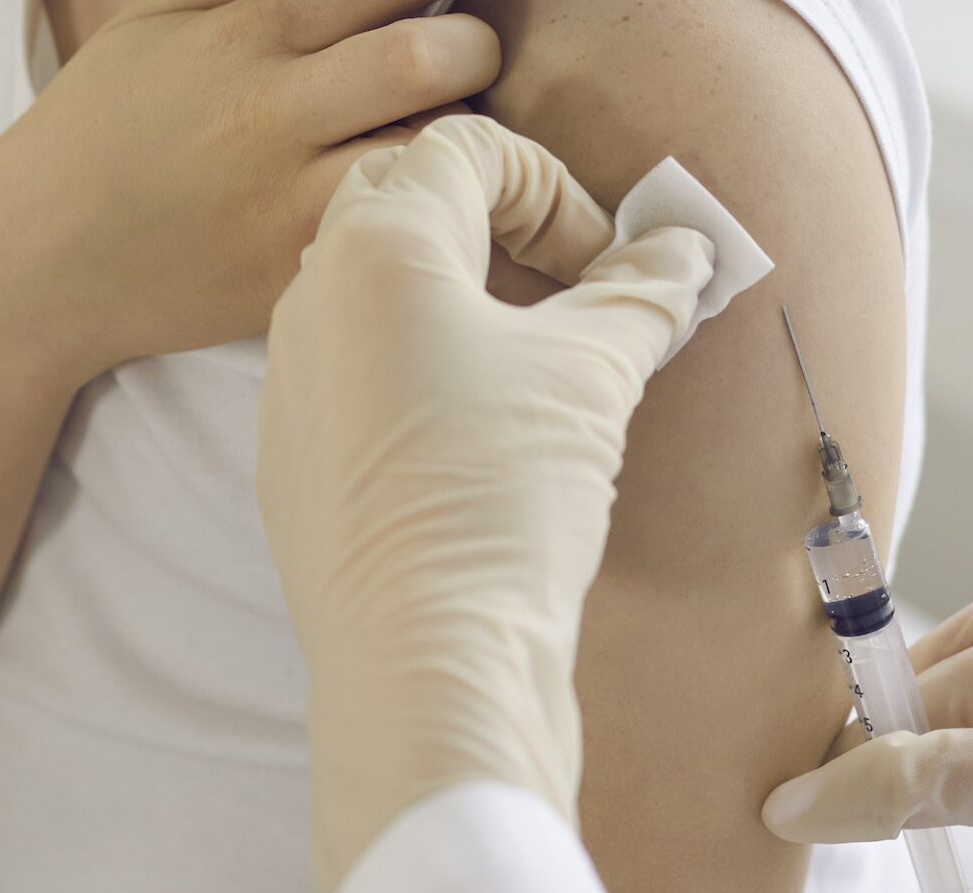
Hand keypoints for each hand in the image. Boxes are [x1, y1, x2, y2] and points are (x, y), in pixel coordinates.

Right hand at [0, 0, 499, 386]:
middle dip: (472, 51)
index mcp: (243, 27)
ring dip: (466, 140)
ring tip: (455, 140)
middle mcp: (272, 104)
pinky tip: (431, 206)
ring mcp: (291, 194)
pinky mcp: (303, 267)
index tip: (440, 2)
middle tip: (466, 66)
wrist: (38, 256)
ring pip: (430, 151)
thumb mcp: (158, 24)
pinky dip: (436, 213)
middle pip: (426, 55)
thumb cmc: (110, 130)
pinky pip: (403, 230)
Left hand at [260, 115, 714, 892]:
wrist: (429, 663)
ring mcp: (288, 386)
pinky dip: (424, 378)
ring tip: (542, 372)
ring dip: (464, 306)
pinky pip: (357, 380)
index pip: (468, 149)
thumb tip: (684, 255)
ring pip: (378, 298)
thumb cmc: (502, 501)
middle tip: (575, 296)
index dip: (559, 189)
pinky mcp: (293, 464)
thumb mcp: (594, 378)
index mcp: (375, 249)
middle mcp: (309, 301)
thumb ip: (641, 296)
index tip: (612, 266)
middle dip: (503, 232)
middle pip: (408, 207)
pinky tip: (486, 446)